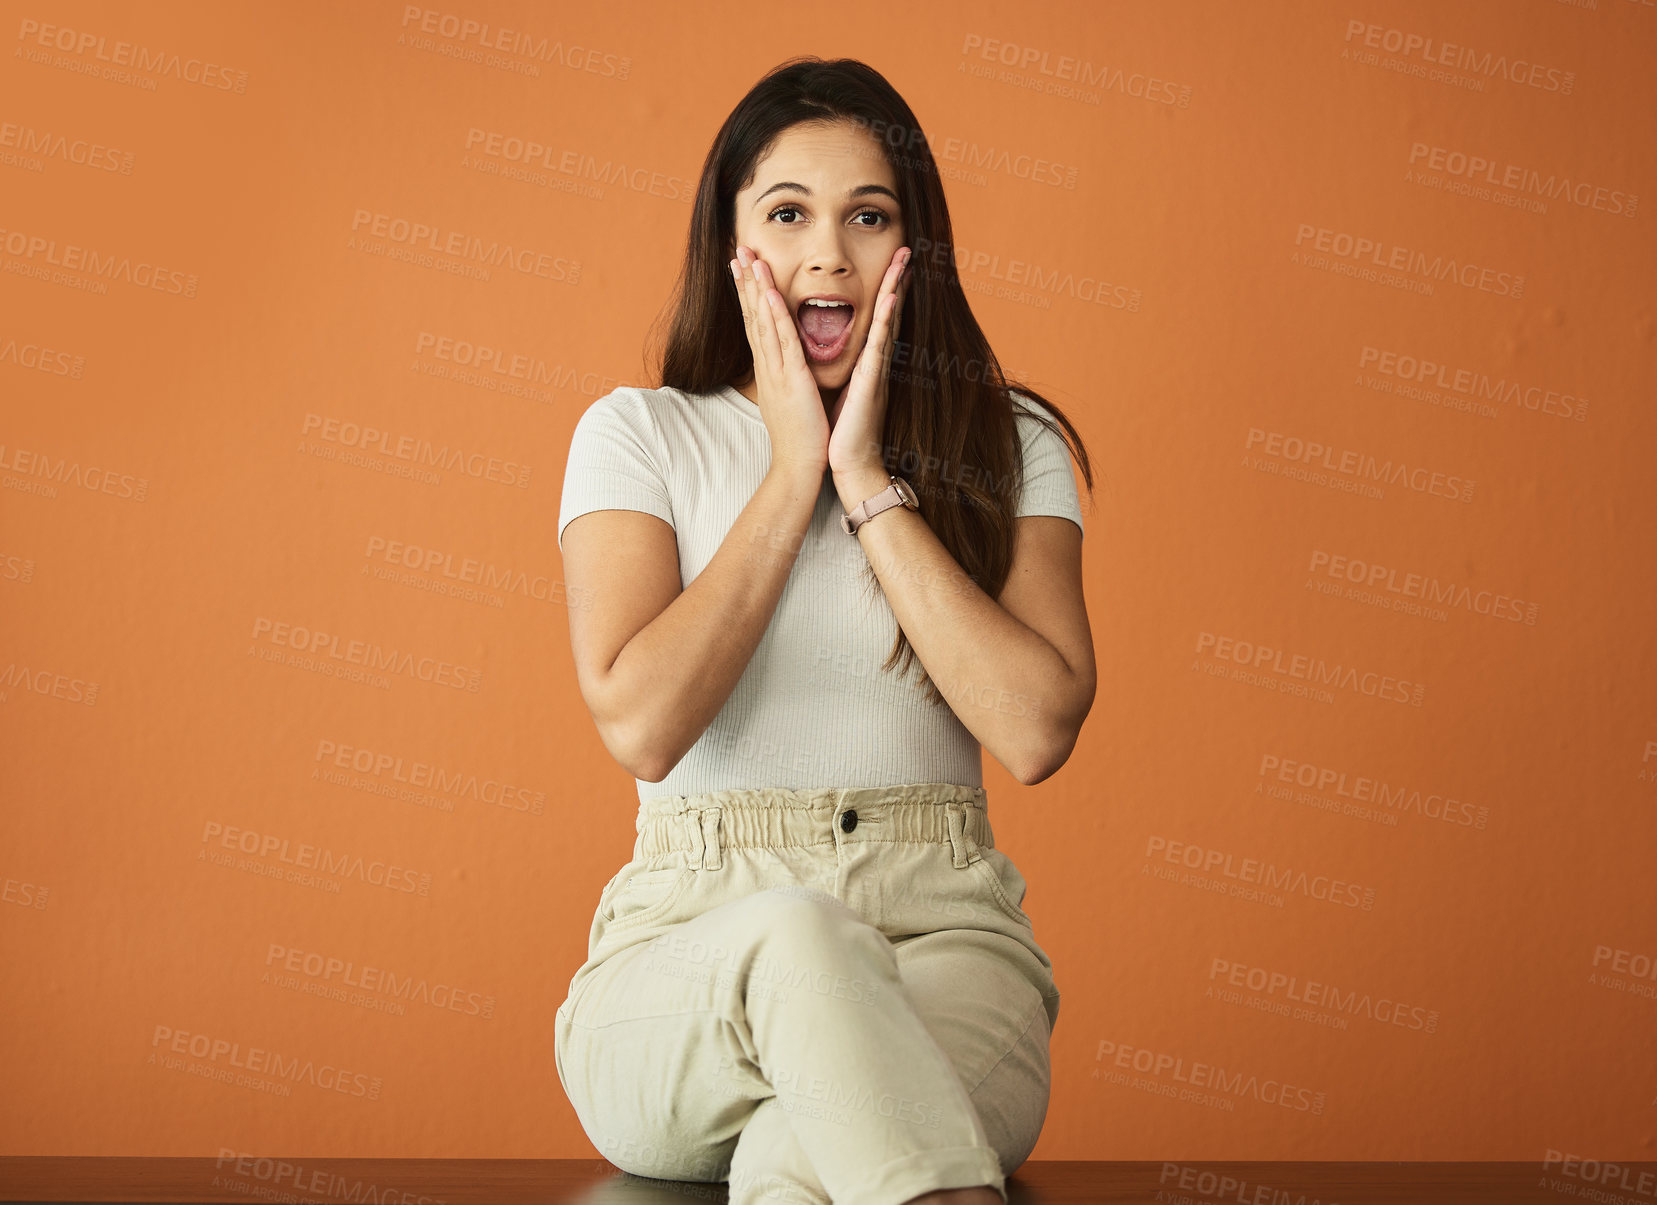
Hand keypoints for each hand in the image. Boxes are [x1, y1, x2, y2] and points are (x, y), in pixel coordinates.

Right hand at [730, 245, 828, 476]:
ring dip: (755, 288)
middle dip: (744, 282)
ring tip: (748, 258)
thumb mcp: (789, 399)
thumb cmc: (799, 437)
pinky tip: (769, 293)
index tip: (742, 268)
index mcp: (770, 369)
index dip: (748, 295)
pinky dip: (775, 315)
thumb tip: (785, 367)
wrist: (799, 466)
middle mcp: (768, 366)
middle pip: (752, 316)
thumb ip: (786, 378)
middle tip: (737, 250)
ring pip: (763, 322)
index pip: (755, 324)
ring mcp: (776, 371)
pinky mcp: (791, 379)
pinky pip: (782, 341)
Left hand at [827, 245, 911, 477]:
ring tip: (903, 260)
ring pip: (888, 321)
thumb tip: (849, 356)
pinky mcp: (871, 381)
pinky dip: (886, 320)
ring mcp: (877, 369)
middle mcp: (877, 361)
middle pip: (889, 311)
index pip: (878, 318)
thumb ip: (852, 371)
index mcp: (868, 362)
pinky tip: (890, 298)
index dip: (885, 289)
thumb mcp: (847, 391)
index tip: (892, 263)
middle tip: (905, 249)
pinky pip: (878, 344)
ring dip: (896, 288)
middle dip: (897, 279)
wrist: (852, 463)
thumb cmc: (846, 430)